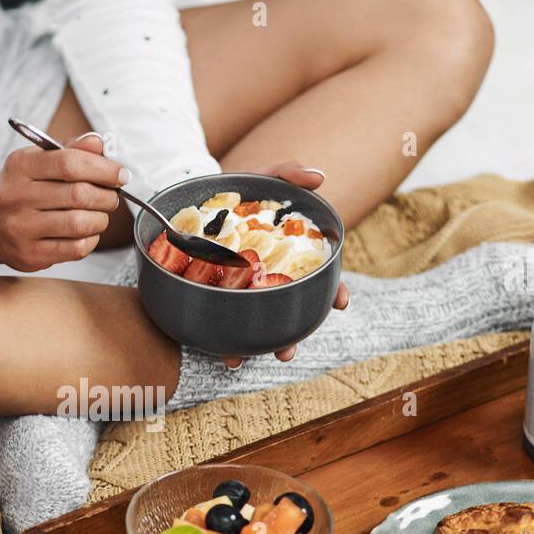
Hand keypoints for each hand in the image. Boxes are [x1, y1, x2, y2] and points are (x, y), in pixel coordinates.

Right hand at [0, 133, 127, 271]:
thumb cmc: (21, 188)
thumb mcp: (37, 160)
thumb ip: (70, 150)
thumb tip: (98, 142)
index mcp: (20, 166)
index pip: (69, 163)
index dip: (103, 169)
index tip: (120, 174)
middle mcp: (17, 197)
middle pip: (79, 195)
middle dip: (106, 196)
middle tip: (111, 196)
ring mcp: (22, 229)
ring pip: (80, 224)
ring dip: (100, 219)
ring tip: (100, 214)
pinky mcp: (30, 254)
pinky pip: (75, 249)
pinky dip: (91, 239)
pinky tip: (87, 232)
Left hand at [223, 161, 349, 367]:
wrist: (193, 198)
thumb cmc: (239, 191)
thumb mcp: (263, 177)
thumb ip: (289, 173)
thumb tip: (319, 178)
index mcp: (289, 256)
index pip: (320, 277)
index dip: (334, 291)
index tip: (341, 303)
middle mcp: (270, 278)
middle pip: (289, 311)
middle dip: (292, 337)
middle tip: (288, 352)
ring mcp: (243, 290)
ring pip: (258, 323)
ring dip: (258, 346)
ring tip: (248, 360)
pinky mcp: (215, 295)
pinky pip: (222, 321)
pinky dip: (224, 342)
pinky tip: (226, 355)